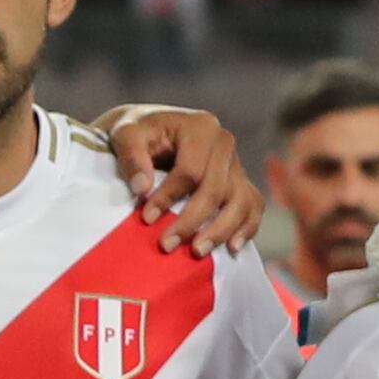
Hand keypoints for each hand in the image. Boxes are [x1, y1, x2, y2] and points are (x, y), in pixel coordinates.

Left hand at [103, 103, 262, 253]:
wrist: (152, 133)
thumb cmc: (138, 134)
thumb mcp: (125, 134)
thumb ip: (131, 156)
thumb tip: (142, 188)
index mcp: (201, 127)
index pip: (190, 170)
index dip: (169, 197)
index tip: (146, 218)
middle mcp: (225, 144)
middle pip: (216, 189)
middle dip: (191, 221)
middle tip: (166, 245)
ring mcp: (236, 165)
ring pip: (240, 201)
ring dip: (220, 230)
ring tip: (197, 252)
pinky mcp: (241, 183)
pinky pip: (253, 207)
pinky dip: (246, 228)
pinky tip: (232, 247)